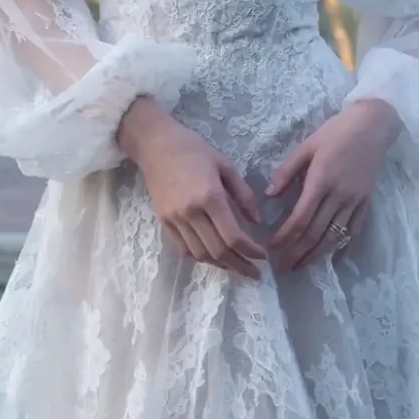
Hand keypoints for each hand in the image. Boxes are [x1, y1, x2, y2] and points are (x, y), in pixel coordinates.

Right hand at [118, 98, 268, 279]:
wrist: (156, 145)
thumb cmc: (194, 150)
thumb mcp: (226, 165)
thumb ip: (243, 195)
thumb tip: (257, 221)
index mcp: (210, 196)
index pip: (233, 236)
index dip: (250, 251)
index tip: (263, 256)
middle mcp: (191, 212)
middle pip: (218, 251)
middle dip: (240, 266)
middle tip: (255, 273)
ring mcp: (175, 219)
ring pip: (200, 254)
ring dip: (221, 265)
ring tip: (236, 266)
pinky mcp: (163, 221)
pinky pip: (183, 249)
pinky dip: (200, 258)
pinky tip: (214, 258)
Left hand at [266, 98, 401, 272]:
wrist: (374, 125)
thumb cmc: (336, 132)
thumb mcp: (306, 146)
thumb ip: (287, 172)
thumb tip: (269, 195)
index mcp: (321, 181)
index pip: (300, 218)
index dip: (285, 236)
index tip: (271, 247)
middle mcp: (338, 195)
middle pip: (315, 233)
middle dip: (296, 253)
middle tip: (282, 268)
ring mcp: (355, 201)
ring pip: (334, 236)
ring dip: (316, 255)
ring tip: (301, 267)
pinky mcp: (366, 202)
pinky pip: (354, 230)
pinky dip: (343, 247)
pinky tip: (333, 259)